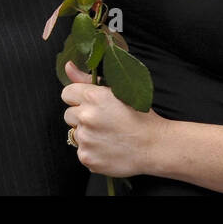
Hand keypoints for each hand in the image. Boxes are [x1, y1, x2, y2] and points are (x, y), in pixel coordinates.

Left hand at [61, 62, 161, 177]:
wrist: (154, 146)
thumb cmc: (141, 117)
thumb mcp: (119, 91)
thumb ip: (87, 79)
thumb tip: (68, 66)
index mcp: (94, 97)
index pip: (67, 93)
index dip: (78, 98)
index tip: (89, 104)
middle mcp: (86, 117)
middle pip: (69, 114)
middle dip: (81, 116)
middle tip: (103, 121)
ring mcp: (85, 139)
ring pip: (75, 134)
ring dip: (87, 134)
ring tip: (108, 135)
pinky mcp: (86, 157)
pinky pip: (81, 151)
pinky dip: (92, 151)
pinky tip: (108, 148)